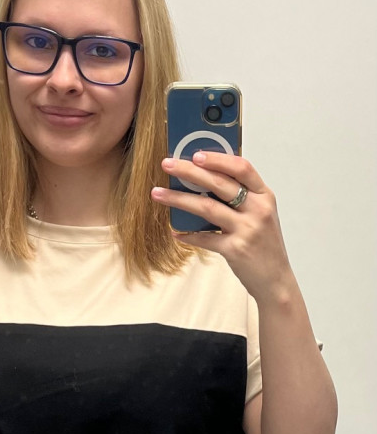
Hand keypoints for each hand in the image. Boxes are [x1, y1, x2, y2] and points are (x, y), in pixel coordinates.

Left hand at [151, 151, 293, 304]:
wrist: (275, 280)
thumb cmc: (264, 245)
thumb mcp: (260, 216)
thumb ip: (240, 199)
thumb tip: (204, 180)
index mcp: (264, 196)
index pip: (242, 168)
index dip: (218, 159)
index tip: (195, 153)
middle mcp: (258, 210)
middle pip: (219, 183)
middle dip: (190, 171)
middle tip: (167, 164)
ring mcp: (247, 230)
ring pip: (207, 207)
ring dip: (179, 199)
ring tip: (158, 193)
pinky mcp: (235, 250)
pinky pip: (204, 238)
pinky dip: (187, 235)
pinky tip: (175, 232)